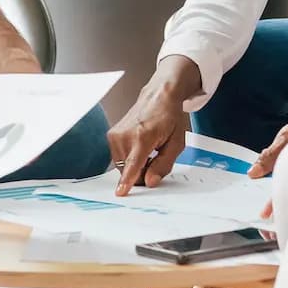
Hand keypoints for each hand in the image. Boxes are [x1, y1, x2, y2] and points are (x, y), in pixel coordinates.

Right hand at [108, 57, 197, 193]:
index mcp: (143, 136)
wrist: (159, 96)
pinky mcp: (111, 135)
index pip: (133, 164)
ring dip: (135, 166)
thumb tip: (150, 181)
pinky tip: (139, 147)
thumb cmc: (169, 116)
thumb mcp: (176, 143)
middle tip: (155, 158)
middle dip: (142, 173)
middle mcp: (125, 135)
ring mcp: (115, 134)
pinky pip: (119, 158)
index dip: (127, 181)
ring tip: (148, 150)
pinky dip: (129, 158)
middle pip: (128, 170)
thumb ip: (163, 165)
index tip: (120, 192)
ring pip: (122, 166)